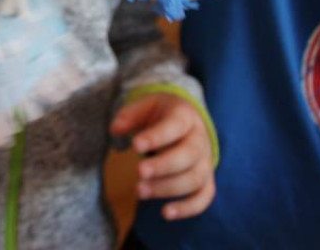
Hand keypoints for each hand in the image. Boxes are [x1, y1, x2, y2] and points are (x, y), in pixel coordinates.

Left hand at [110, 92, 215, 219]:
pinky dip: (188, 208)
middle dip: (163, 166)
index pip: (175, 126)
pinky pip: (203, 197)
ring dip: (168, 188)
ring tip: (140, 191)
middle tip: (139, 171)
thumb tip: (114, 130)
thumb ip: (129, 115)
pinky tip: (165, 213)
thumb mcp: (145, 105)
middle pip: (188, 155)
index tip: (135, 145)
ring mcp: (205, 162)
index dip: (156, 137)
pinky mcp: (206, 180)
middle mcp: (200, 140)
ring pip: (195, 178)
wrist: (186, 120)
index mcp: (185, 116)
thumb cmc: (160, 113)